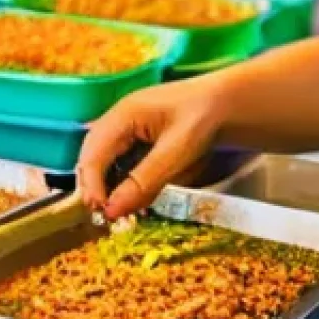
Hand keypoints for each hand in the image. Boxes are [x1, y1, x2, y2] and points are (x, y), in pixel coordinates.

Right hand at [77, 78, 224, 219]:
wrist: (227, 103)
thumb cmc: (205, 118)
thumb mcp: (177, 151)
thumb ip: (144, 181)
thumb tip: (111, 210)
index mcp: (124, 114)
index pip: (93, 154)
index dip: (91, 186)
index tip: (102, 213)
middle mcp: (119, 119)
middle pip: (92, 158)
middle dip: (97, 187)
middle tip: (110, 215)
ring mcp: (127, 128)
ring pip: (106, 162)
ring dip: (111, 186)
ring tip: (125, 209)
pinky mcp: (138, 138)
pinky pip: (122, 162)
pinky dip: (127, 180)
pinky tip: (140, 196)